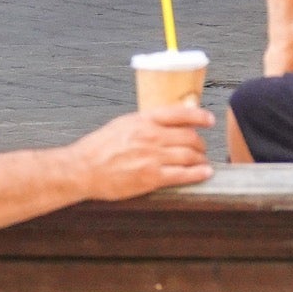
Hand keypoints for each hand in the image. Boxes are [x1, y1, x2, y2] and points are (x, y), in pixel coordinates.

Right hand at [72, 104, 214, 198]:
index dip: (199, 116)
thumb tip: (166, 122)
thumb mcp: (123, 124)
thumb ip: (145, 122)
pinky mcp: (151, 178)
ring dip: (201, 159)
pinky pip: (182, 175)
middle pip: (189, 137)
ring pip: (189, 155)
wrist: (83, 168)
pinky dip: (198, 174)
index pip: (180, 113)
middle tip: (202, 149)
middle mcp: (151, 136)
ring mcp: (152, 157)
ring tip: (203, 163)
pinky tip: (205, 173)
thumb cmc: (99, 147)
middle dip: (200, 144)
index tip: (209, 120)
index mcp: (144, 120)